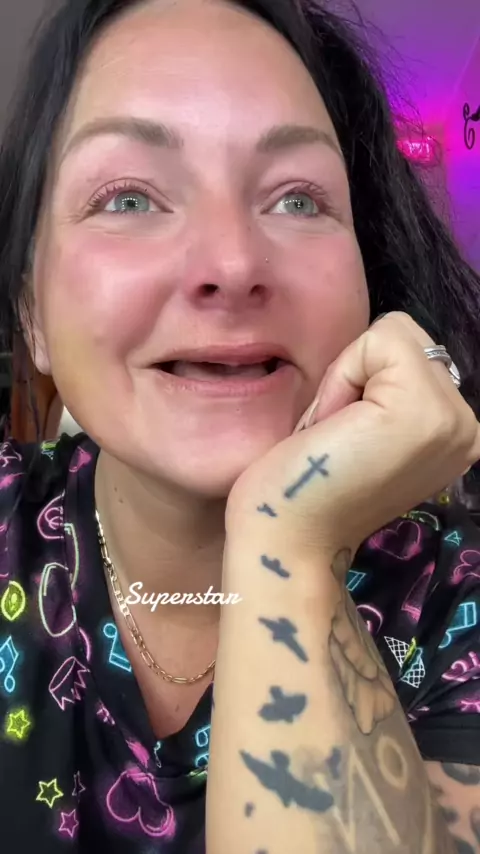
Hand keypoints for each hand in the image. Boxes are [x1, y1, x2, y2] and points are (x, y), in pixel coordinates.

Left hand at [227, 313, 479, 559]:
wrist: (287, 538)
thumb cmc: (306, 486)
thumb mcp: (368, 426)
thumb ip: (390, 394)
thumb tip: (386, 350)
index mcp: (457, 433)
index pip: (416, 352)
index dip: (364, 381)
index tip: (346, 435)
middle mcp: (468, 426)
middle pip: (407, 338)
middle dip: (360, 375)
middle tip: (340, 435)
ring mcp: (452, 419)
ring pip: (394, 336)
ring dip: (350, 377)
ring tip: (339, 432)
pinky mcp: (422, 410)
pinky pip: (379, 339)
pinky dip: (342, 375)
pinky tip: (335, 426)